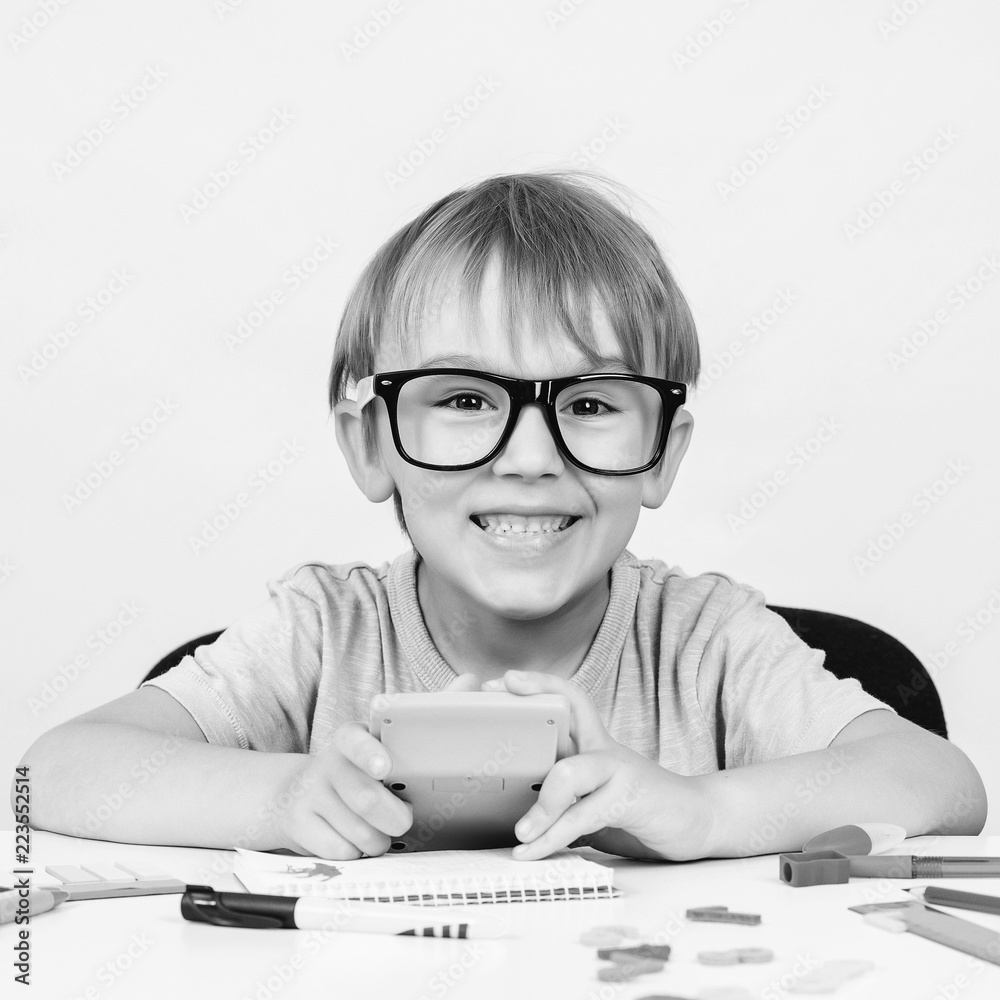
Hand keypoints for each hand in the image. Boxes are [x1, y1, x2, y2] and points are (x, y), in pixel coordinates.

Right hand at [272, 671, 480, 857]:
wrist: (299, 796)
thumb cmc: (360, 767)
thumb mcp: (386, 739)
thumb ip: (427, 713)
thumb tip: (470, 680)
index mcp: (350, 738)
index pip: (354, 740)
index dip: (369, 753)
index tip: (385, 768)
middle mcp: (328, 763)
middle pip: (364, 797)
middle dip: (393, 816)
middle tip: (405, 819)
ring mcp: (310, 796)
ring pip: (356, 831)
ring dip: (378, 839)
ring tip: (382, 830)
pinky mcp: (299, 826)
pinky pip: (340, 851)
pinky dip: (357, 853)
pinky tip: (356, 839)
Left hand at [481, 670, 714, 861]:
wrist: (700, 820)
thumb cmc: (642, 808)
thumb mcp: (597, 798)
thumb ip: (565, 798)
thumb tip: (518, 815)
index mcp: (595, 744)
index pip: (569, 699)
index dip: (538, 684)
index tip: (503, 680)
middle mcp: (605, 748)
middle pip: (570, 708)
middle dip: (533, 699)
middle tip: (496, 703)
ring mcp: (619, 770)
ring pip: (570, 773)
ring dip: (541, 806)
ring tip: (519, 834)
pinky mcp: (631, 798)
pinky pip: (586, 815)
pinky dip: (555, 836)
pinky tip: (533, 851)